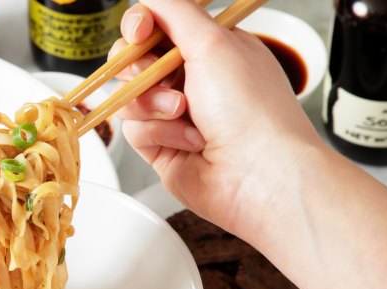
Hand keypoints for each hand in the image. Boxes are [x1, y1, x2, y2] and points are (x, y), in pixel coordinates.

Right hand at [110, 0, 325, 237]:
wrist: (257, 173)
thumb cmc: (252, 111)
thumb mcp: (214, 42)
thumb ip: (174, 12)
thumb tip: (148, 0)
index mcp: (209, 48)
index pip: (156, 25)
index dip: (139, 25)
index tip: (139, 32)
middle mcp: (191, 79)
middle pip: (133, 60)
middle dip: (140, 68)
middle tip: (160, 76)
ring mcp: (174, 114)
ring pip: (129, 96)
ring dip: (152, 103)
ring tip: (183, 113)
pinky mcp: (161, 146)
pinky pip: (134, 129)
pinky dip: (158, 132)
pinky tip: (188, 140)